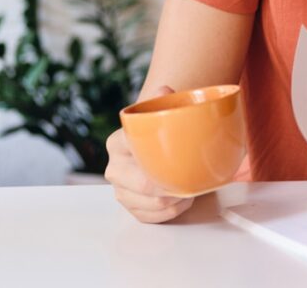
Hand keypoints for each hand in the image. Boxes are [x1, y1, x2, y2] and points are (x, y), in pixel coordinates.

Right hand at [105, 85, 194, 222]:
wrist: (155, 147)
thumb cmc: (160, 132)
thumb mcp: (162, 112)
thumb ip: (164, 99)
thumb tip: (164, 89)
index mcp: (117, 143)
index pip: (137, 154)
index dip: (161, 162)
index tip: (180, 161)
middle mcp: (115, 168)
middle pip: (144, 185)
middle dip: (171, 186)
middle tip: (192, 181)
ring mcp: (121, 191)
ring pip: (150, 204)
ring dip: (176, 200)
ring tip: (190, 189)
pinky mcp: (130, 208)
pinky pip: (152, 217)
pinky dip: (172, 212)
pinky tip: (182, 201)